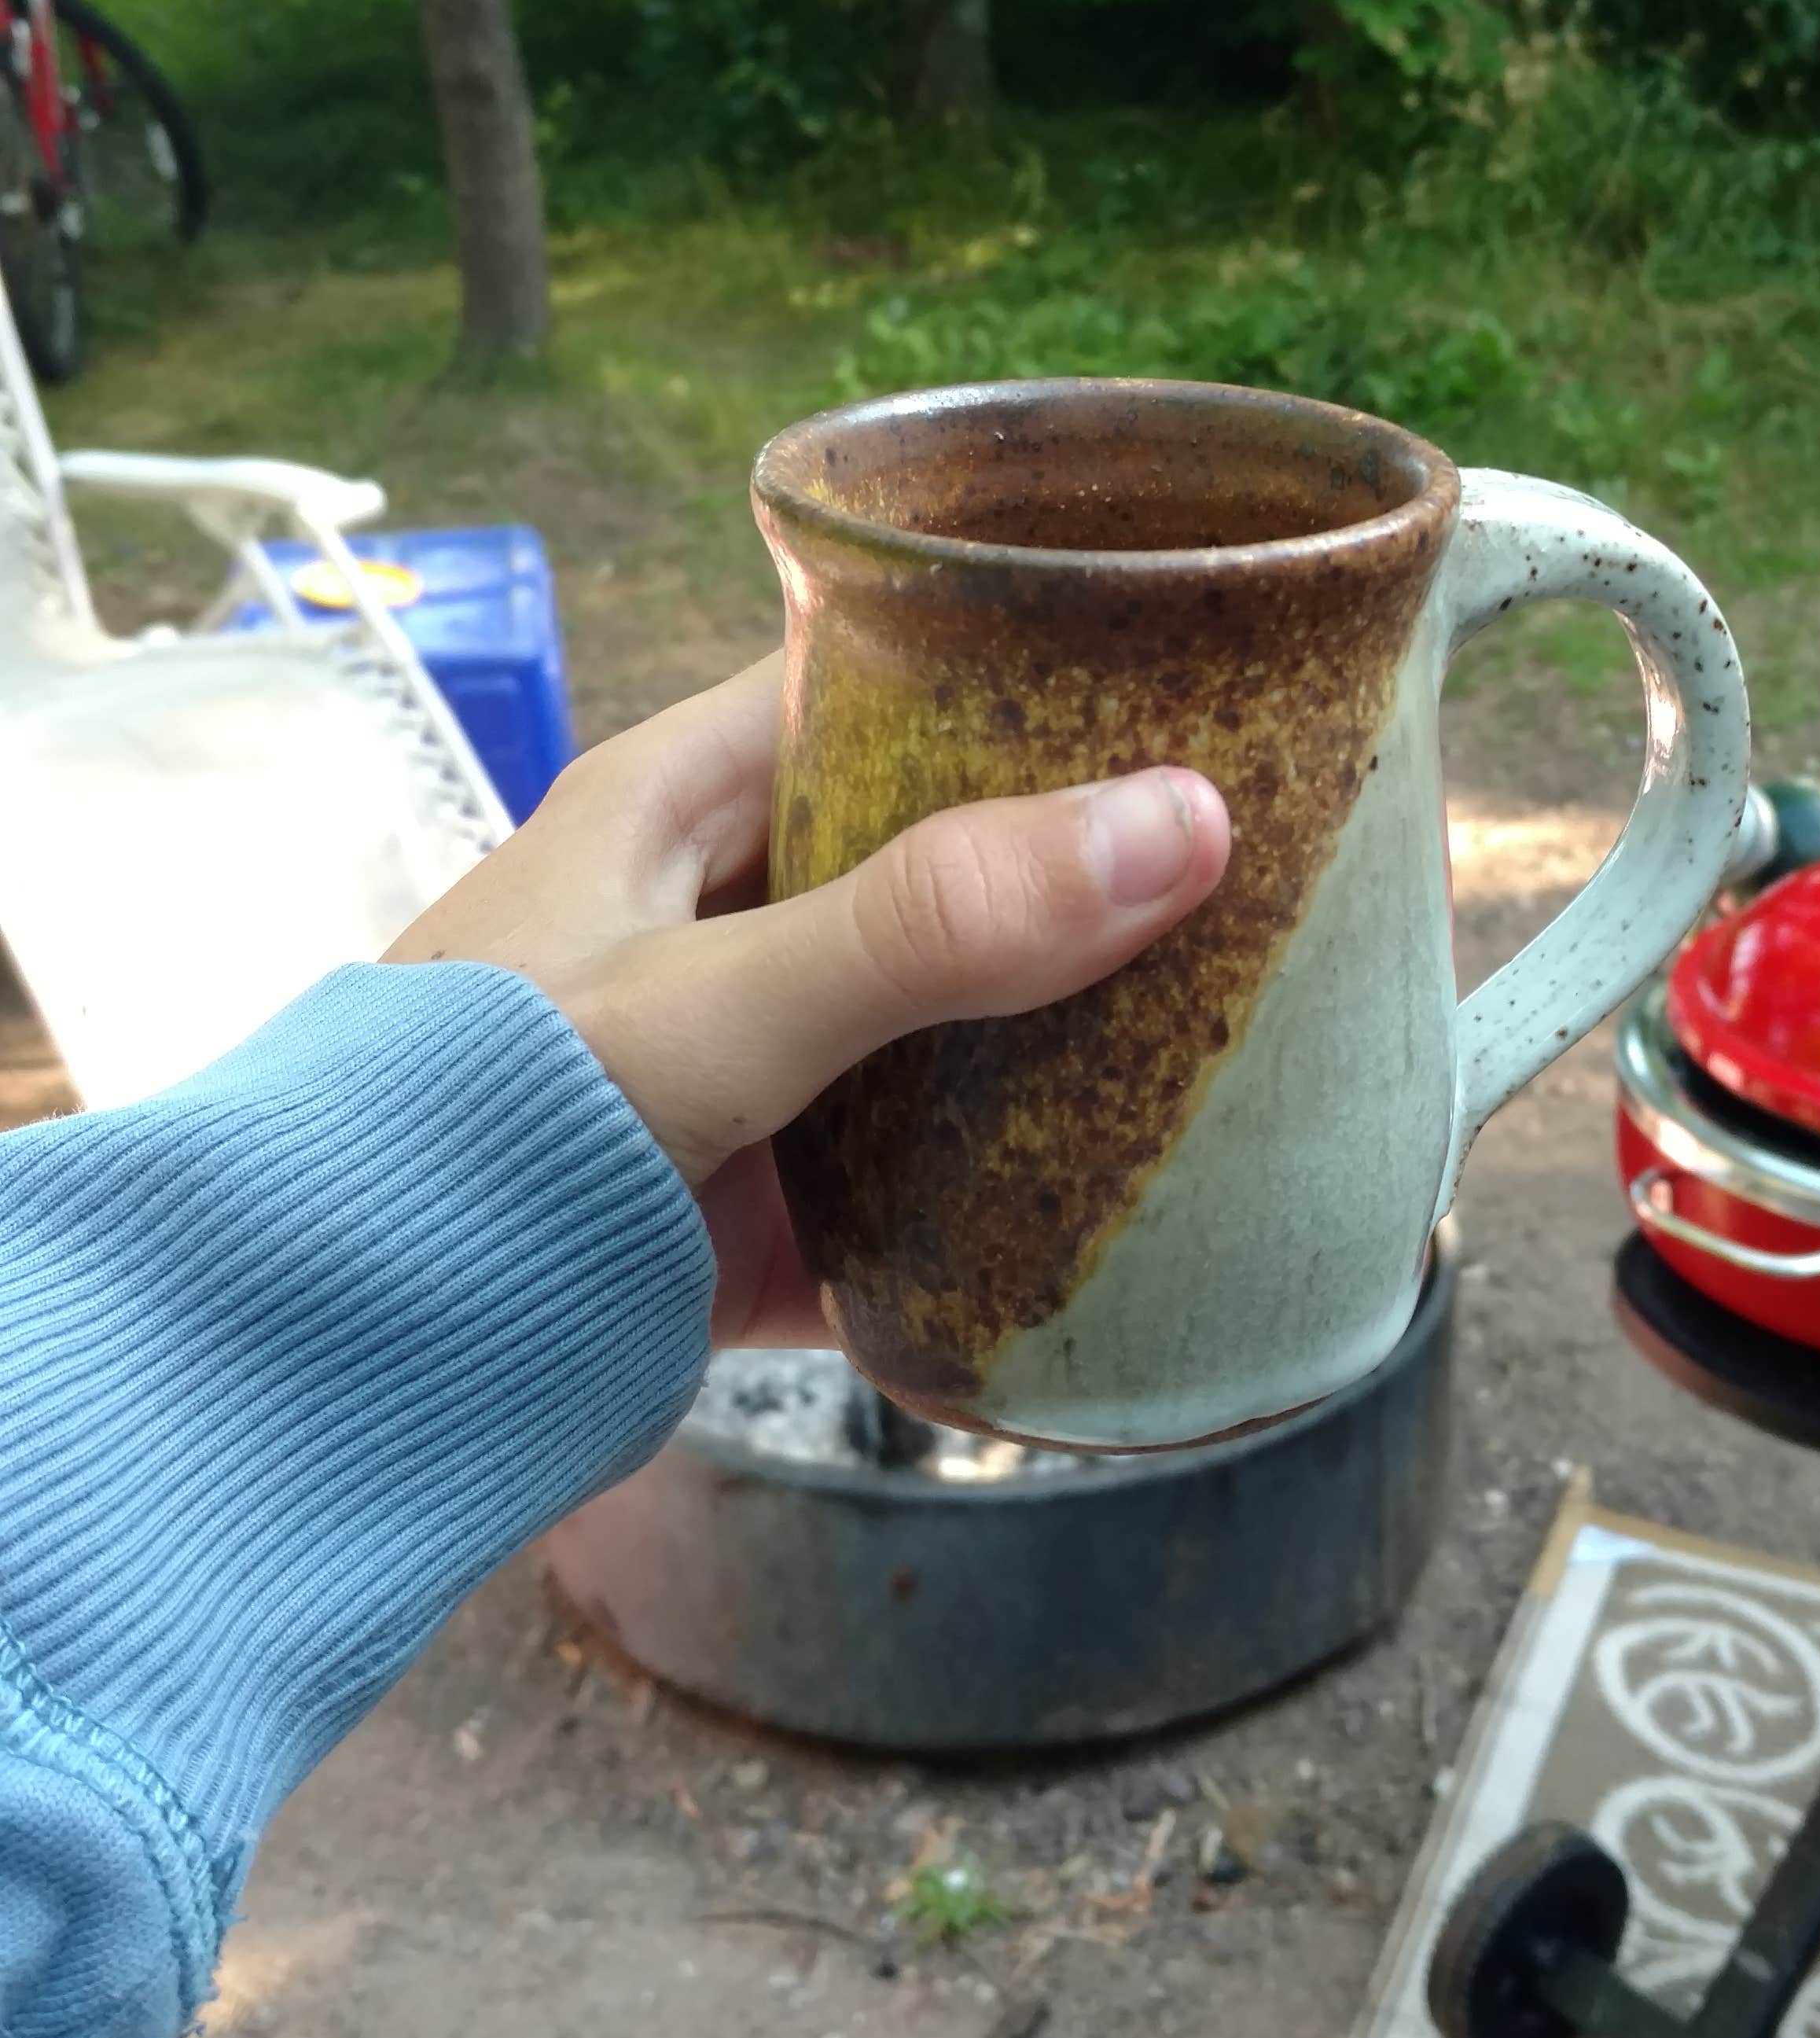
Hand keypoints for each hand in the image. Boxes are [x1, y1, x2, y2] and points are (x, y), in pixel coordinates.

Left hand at [385, 657, 1230, 1345]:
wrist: (343, 1365)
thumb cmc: (477, 1130)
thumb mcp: (715, 1005)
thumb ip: (934, 923)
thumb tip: (1177, 820)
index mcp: (671, 808)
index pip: (870, 684)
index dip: (1012, 672)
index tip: (1177, 679)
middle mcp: (710, 921)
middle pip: (928, 860)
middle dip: (1072, 870)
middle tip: (1258, 861)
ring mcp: (742, 1073)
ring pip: (936, 1025)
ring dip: (1056, 1034)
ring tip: (1245, 1013)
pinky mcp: (757, 1218)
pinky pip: (917, 1187)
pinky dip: (1008, 1196)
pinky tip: (1138, 1196)